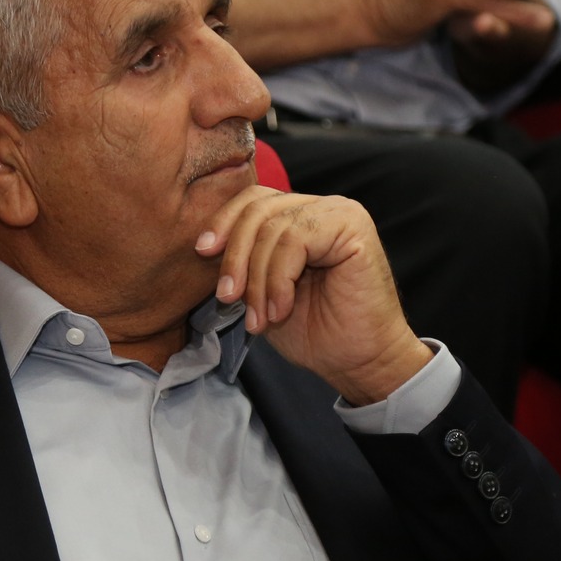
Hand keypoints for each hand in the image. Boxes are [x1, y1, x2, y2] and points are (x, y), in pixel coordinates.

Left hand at [198, 188, 431, 406]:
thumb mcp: (262, 290)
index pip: (252, 200)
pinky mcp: (352, 226)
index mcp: (300, 216)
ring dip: (258, 280)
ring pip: (273, 228)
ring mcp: (339, 212)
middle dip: (235, 256)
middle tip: (228, 298)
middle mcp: (321, 207)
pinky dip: (279, 280)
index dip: (223, 223)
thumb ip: (244, 261)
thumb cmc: (315, 330)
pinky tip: (280, 309)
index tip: (202, 253)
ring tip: (260, 318)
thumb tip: (204, 244)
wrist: (358, 360)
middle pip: (257, 209)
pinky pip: (295, 241)